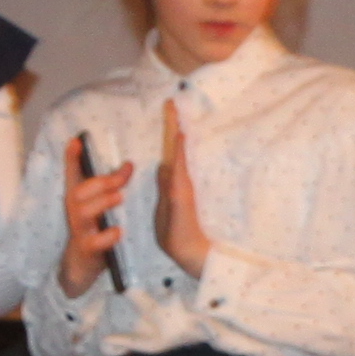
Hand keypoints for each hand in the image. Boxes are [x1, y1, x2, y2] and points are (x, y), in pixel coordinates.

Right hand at [57, 137, 134, 292]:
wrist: (81, 269)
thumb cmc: (93, 233)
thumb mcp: (98, 208)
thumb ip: (110, 188)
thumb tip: (128, 165)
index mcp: (79, 201)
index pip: (72, 176)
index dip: (72, 159)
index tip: (76, 140)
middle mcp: (75, 213)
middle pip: (77, 192)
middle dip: (100, 182)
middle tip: (123, 175)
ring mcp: (79, 232)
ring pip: (82, 213)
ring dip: (101, 203)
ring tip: (119, 197)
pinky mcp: (86, 250)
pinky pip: (94, 243)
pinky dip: (107, 236)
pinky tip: (119, 231)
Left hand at [149, 100, 212, 273]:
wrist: (190, 253)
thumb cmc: (180, 234)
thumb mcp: (169, 207)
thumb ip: (167, 187)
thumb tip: (164, 167)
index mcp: (173, 182)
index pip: (170, 154)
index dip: (169, 135)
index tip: (168, 113)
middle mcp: (179, 180)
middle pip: (175, 148)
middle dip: (172, 125)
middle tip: (170, 102)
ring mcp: (182, 185)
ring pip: (178, 153)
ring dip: (175, 132)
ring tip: (173, 110)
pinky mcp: (182, 194)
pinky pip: (180, 168)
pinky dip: (180, 152)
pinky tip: (181, 136)